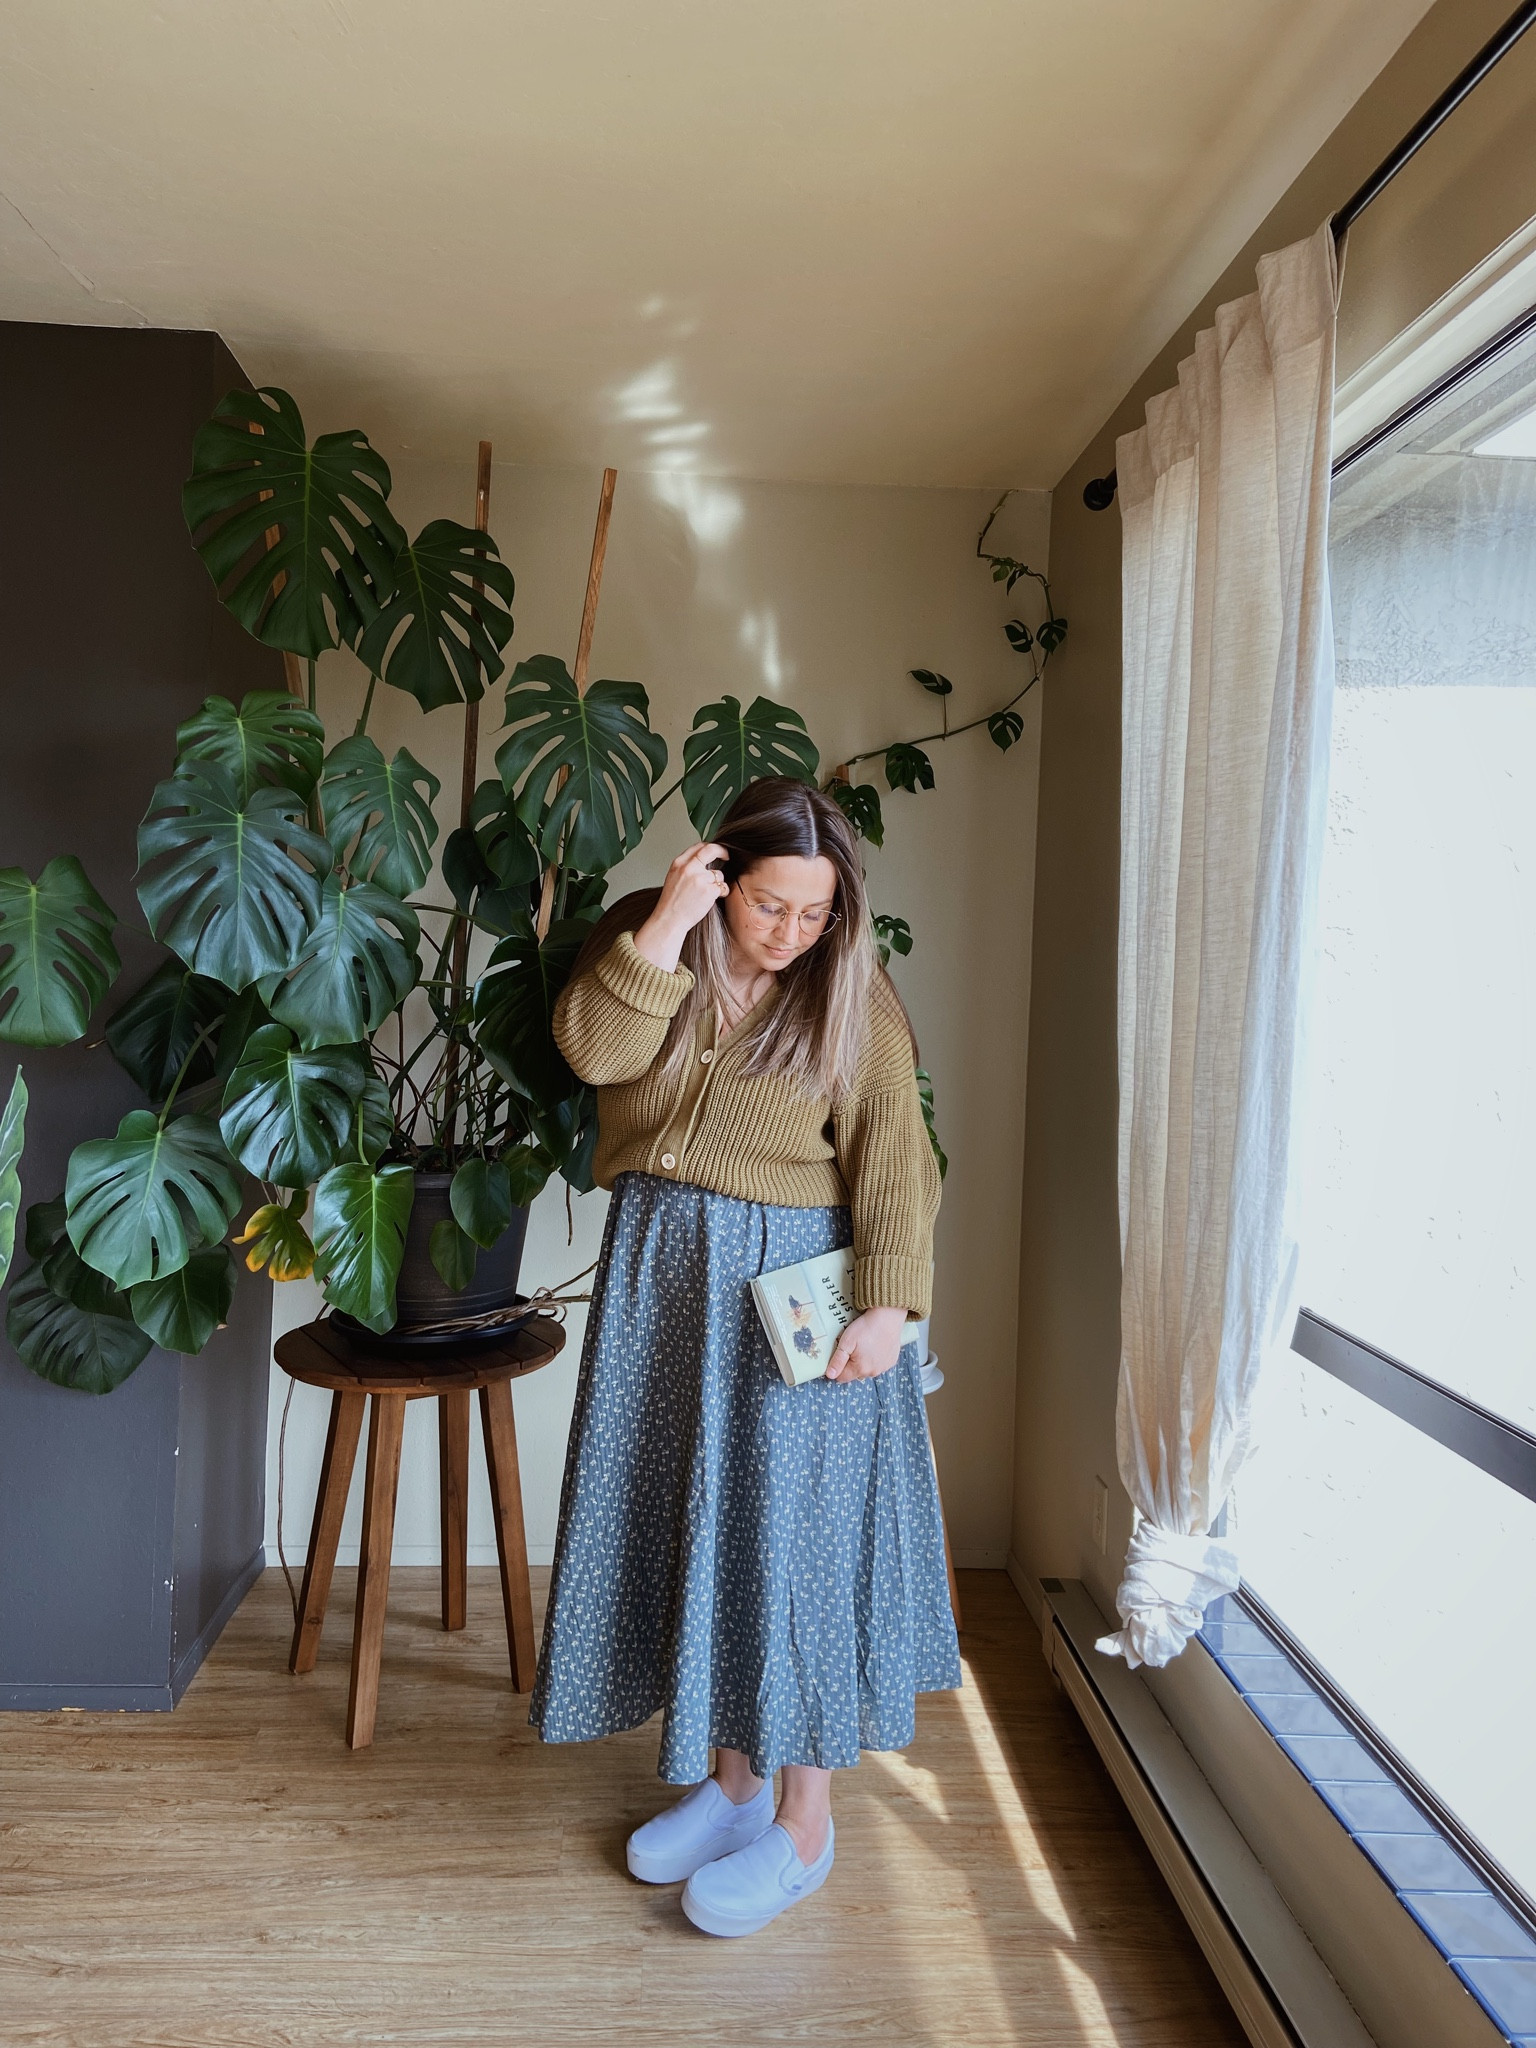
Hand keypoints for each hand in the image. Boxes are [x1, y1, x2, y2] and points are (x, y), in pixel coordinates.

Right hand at [634, 843, 728, 971]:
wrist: (669, 919)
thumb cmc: (672, 902)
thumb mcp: (674, 878)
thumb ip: (687, 867)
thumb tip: (703, 861)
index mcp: (679, 863)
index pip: (698, 846)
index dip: (710, 847)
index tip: (716, 850)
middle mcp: (689, 868)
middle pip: (711, 851)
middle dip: (722, 851)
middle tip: (727, 856)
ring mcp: (700, 879)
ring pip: (718, 874)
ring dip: (717, 883)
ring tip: (706, 894)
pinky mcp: (709, 890)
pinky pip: (722, 887)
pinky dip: (721, 893)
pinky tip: (710, 900)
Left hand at [826, 1305, 908, 1382]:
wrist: (887, 1317)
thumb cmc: (866, 1328)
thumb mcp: (846, 1342)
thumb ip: (837, 1361)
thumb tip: (830, 1375)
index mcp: (860, 1369)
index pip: (842, 1377)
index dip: (837, 1367)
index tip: (839, 1354)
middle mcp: (873, 1372)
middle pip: (855, 1373)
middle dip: (851, 1363)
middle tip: (853, 1346)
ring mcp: (884, 1367)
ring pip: (867, 1369)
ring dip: (864, 1361)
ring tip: (864, 1344)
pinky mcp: (891, 1361)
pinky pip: (879, 1364)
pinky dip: (875, 1358)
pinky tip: (874, 1345)